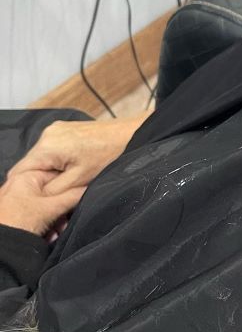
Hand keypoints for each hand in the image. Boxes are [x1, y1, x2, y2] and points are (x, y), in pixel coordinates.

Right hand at [0, 112, 150, 235]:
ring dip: (50, 173)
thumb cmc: (110, 156)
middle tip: (56, 195)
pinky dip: (58, 163)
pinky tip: (74, 170)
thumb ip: (51, 192)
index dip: (27, 190)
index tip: (39, 201)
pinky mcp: (66, 130)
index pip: (19, 172)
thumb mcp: (78, 182)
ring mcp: (56, 130)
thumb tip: (35, 199)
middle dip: (41, 182)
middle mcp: (47, 133)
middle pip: (30, 166)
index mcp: (47, 145)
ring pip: (42, 159)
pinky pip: (52, 151)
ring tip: (68, 182)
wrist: (131, 135)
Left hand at [0, 168, 84, 236]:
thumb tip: (90, 188)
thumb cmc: (19, 223)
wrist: (2, 250)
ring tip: (57, 232)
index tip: (79, 199)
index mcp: (25, 176)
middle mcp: (19, 186)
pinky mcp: (16, 216)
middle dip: (62, 209)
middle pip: (52, 193)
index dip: (71, 187)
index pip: (57, 175)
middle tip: (66, 221)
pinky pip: (37, 217)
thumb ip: (73, 196)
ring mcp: (17, 202)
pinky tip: (49, 236)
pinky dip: (45, 226)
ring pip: (46, 207)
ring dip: (56, 220)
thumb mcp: (51, 207)